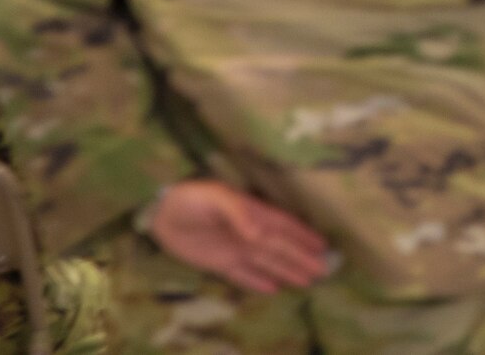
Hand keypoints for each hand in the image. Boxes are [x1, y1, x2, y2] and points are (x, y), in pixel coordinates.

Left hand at [148, 179, 334, 293]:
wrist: (160, 213)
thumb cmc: (189, 198)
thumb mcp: (213, 196)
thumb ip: (237, 212)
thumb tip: (259, 233)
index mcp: (251, 214)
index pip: (283, 227)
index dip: (302, 235)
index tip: (322, 245)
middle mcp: (248, 233)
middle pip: (280, 248)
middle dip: (301, 258)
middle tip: (324, 270)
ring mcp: (235, 249)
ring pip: (267, 263)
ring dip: (287, 271)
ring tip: (308, 281)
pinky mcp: (219, 262)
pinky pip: (243, 275)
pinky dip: (258, 282)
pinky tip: (274, 288)